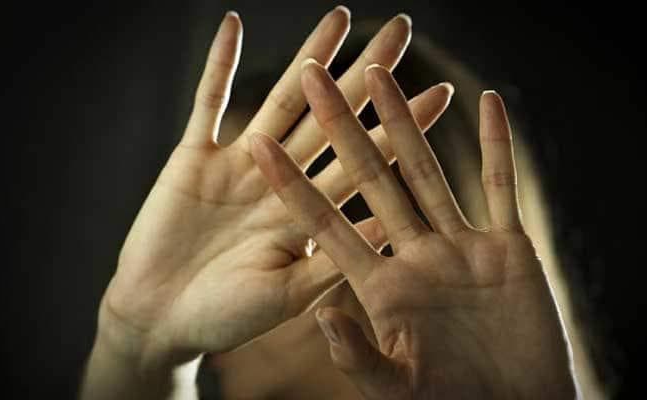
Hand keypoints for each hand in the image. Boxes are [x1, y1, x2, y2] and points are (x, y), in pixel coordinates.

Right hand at [92, 8, 449, 376]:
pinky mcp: (195, 156)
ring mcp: (239, 164)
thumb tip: (388, 231)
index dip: (400, 129)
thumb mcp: (286, 295)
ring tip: (340, 17)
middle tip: (400, 30)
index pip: (365, 162)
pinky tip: (233, 24)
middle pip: (333, 117)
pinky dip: (218, 64)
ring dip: (308, 57)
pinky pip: (208, 101)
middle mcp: (282, 179)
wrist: (160, 318)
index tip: (439, 94)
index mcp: (309, 213)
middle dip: (366, 75)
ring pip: (281, 99)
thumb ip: (331, 263)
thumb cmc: (225, 317)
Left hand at [251, 62, 576, 398]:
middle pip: (369, 179)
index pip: (323, 224)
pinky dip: (497, 148)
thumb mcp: (396, 385)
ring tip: (380, 73)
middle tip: (312, 76)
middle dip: (340, 126)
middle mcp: (413, 256)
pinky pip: (500, 187)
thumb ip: (358, 353)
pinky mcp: (508, 249)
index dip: (290, 185)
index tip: (257, 143)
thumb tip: (323, 316)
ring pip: (427, 172)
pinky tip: (488, 104)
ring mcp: (460, 248)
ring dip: (404, 122)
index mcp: (378, 286)